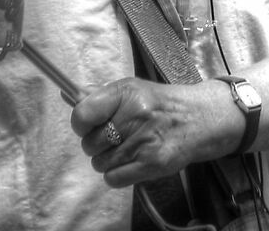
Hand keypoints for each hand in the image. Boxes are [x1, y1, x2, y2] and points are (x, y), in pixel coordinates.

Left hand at [69, 77, 244, 188]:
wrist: (201, 119)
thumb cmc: (161, 104)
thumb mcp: (133, 90)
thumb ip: (100, 95)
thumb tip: (67, 93)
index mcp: (127, 92)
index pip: (82, 114)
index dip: (82, 123)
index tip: (92, 124)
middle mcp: (135, 115)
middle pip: (89, 144)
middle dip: (99, 144)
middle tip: (118, 136)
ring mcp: (144, 141)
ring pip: (100, 163)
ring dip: (110, 159)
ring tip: (130, 147)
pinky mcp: (152, 164)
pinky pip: (113, 178)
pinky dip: (119, 174)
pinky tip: (134, 160)